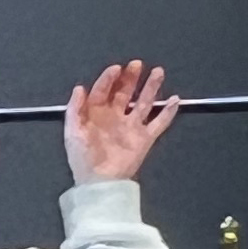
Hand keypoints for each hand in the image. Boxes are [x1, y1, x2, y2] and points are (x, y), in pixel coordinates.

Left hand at [64, 60, 180, 184]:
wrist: (100, 183)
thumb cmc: (83, 160)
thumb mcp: (72, 132)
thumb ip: (74, 109)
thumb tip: (79, 88)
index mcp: (97, 114)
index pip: (104, 90)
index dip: (109, 78)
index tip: (116, 68)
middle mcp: (115, 118)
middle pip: (125, 92)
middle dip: (131, 77)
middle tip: (137, 64)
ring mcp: (131, 128)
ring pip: (143, 102)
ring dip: (151, 87)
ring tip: (158, 72)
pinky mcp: (144, 139)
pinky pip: (159, 123)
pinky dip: (168, 112)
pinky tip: (175, 100)